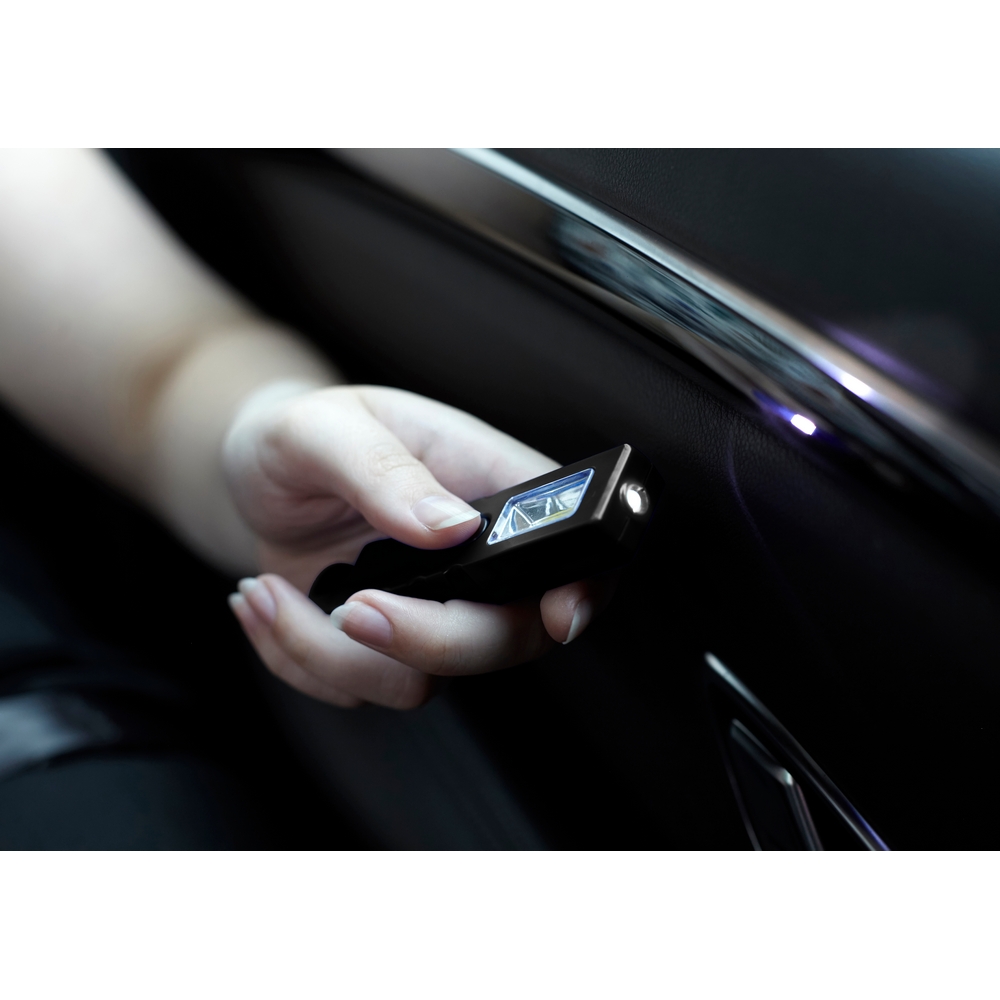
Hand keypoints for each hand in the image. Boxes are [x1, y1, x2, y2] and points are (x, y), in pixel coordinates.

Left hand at [223, 383, 610, 707]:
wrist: (255, 475)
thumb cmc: (303, 436)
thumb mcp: (326, 430)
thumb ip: (385, 471)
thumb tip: (451, 526)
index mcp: (488, 489)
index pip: (571, 542)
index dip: (586, 587)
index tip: (561, 617)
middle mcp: (476, 560)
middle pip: (507, 637)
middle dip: (424, 640)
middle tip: (349, 606)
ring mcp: (434, 610)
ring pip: (423, 681)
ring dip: (328, 654)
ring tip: (265, 589)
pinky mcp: (386, 648)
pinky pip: (359, 692)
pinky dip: (296, 660)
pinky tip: (265, 603)